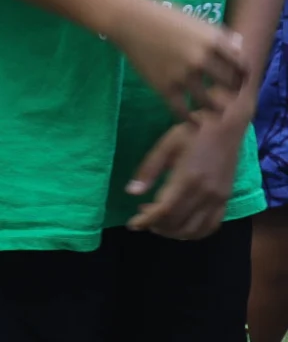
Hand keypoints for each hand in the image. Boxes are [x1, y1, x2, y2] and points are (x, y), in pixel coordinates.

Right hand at [111, 0, 246, 117]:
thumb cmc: (162, 16)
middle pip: (230, 86)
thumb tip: (239, 47)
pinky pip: (182, 110)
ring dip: (215, 109)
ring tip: (214, 111)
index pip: (241, 66)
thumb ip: (219, 35)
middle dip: (232, 92)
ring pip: (210, 103)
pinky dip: (190, 119)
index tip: (239, 80)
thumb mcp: (195, 21)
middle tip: (227, 94)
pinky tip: (193, 121)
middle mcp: (202, 59)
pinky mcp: (165, 87)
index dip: (243, 75)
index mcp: (213, 41)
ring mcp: (183, 75)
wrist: (128, 20)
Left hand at [126, 111, 244, 238]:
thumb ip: (148, 170)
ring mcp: (218, 199)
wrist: (225, 126)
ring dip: (175, 233)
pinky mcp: (226, 199)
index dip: (147, 221)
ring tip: (159, 224)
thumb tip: (131, 192)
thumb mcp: (165, 146)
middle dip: (158, 226)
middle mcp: (205, 193)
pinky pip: (212, 225)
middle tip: (143, 219)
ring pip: (196, 229)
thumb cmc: (191, 132)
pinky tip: (182, 227)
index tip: (133, 224)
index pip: (165, 210)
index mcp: (187, 178)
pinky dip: (196, 232)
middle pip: (179, 223)